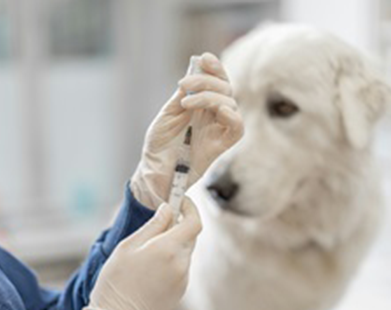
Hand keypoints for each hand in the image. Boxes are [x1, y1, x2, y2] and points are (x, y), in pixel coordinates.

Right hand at [78, 199, 201, 309]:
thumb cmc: (117, 280)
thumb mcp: (129, 245)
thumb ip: (153, 225)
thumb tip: (168, 208)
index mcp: (168, 249)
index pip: (194, 221)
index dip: (190, 207)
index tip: (180, 200)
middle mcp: (181, 263)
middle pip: (191, 235)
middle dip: (179, 224)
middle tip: (161, 221)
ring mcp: (183, 278)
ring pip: (186, 250)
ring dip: (174, 243)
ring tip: (149, 249)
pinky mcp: (181, 289)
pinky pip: (182, 266)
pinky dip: (172, 259)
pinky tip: (152, 266)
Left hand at [131, 52, 243, 208]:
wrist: (154, 170)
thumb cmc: (159, 144)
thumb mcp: (168, 114)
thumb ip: (182, 95)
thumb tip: (194, 71)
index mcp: (201, 105)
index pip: (216, 81)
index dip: (214, 68)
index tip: (204, 58)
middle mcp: (212, 115)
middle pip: (225, 89)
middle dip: (207, 80)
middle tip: (185, 84)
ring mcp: (218, 129)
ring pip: (230, 103)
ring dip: (210, 97)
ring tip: (186, 103)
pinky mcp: (221, 145)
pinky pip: (237, 128)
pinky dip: (232, 116)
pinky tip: (220, 111)